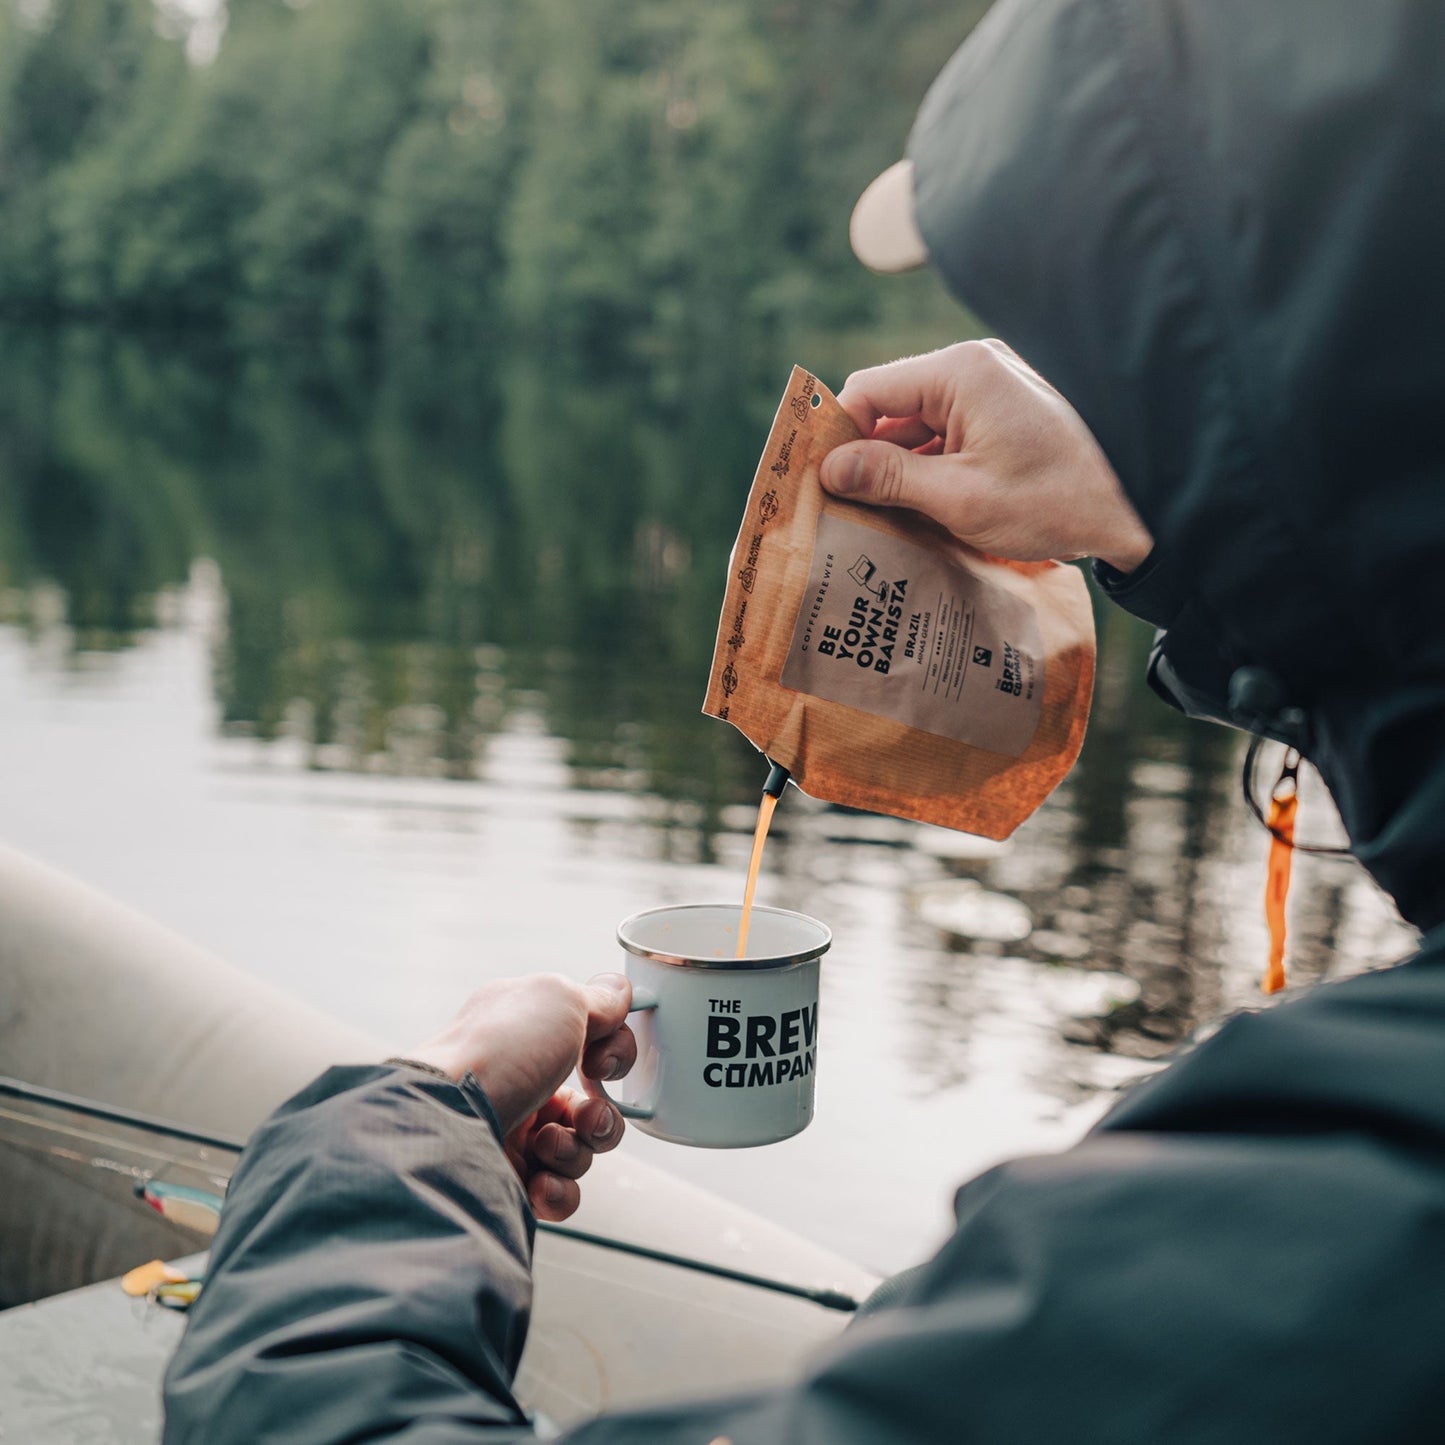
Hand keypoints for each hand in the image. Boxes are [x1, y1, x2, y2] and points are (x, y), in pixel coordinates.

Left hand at [405, 974, 637, 1221]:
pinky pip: (557, 1191)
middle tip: (584, 1116)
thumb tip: (620, 990)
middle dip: (600, 1116)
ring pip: (578, 1150)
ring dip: (576, 1150)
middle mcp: (518, 1079)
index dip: (611, 1056)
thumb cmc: (500, 1051)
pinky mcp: (503, 1177)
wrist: (444, 1120)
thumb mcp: (559, 999)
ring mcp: (510, 1130)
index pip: (590, 1043)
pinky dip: (558, 1190)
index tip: (601, 1063)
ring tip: (545, 1146)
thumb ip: (599, 998)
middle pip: (590, 1106)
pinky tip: (540, 1181)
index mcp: (526, 1032)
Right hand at [819, 340, 1152, 573]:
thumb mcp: (960, 498)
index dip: (837, 435)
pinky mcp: (1007, 412)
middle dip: (866, 456)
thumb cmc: (1055, 500)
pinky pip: (949, 432)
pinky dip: (930, 467)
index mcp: (961, 372)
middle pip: (892, 405)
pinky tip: (921, 508)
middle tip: (841, 507)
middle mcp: (975, 366)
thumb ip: (890, 478)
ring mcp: (995, 387)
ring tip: (880, 517)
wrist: (1140, 506)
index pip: (869, 389)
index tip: (817, 482)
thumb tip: (830, 467)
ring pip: (919, 423)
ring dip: (898, 468)